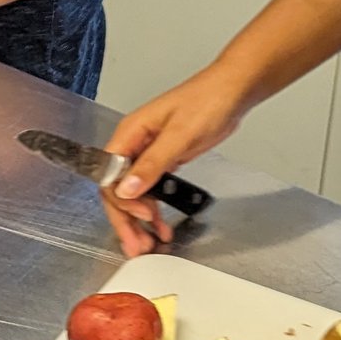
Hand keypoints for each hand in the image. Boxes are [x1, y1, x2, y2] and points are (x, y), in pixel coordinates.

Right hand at [101, 66, 252, 256]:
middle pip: (118, 189)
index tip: (144, 217)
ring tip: (149, 243)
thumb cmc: (206, 102)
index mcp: (130, 133)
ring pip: (133, 193)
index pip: (109, 175)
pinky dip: (153, 210)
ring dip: (139, 220)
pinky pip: (150, 190)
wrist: (231, 93)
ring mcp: (148, 153)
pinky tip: (161, 226)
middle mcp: (134, 145)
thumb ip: (152, 164)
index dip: (122, 201)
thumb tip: (127, 189)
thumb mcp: (180, 135)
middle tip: (137, 246)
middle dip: (126, 220)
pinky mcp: (164, 160)